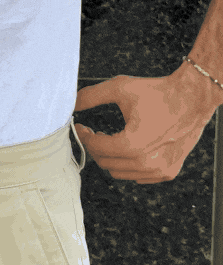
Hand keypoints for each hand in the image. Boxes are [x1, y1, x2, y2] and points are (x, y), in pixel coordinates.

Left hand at [73, 63, 216, 183]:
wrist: (192, 98)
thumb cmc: (158, 92)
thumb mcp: (120, 88)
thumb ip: (91, 96)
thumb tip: (71, 103)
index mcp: (133, 144)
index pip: (97, 148)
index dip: (84, 136)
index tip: (80, 127)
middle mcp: (147, 163)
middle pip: (106, 163)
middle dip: (96, 147)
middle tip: (93, 133)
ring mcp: (159, 170)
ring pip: (120, 173)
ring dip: (111, 158)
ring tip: (110, 139)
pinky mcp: (168, 172)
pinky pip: (139, 176)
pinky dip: (129, 165)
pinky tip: (128, 148)